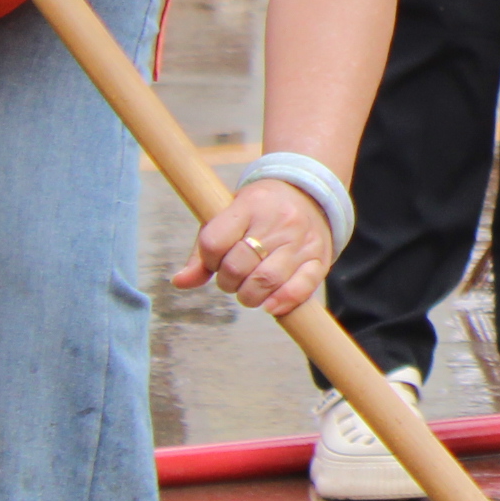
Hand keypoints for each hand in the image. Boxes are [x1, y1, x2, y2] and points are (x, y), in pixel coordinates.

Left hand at [178, 178, 334, 315]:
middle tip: (233, 279)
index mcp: (250, 204)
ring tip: (249, 291)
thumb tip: (180, 282)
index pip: (213, 242)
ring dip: (249, 296)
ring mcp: (301, 240)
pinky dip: (283, 301)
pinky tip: (270, 306)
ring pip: (266, 280)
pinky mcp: (319, 258)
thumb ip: (202, 252)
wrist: (309, 194)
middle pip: (238, 266)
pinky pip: (301, 287)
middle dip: (228, 282)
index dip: (208, 260)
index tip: (215, 259)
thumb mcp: (228, 218)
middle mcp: (279, 221)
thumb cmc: (259, 211)